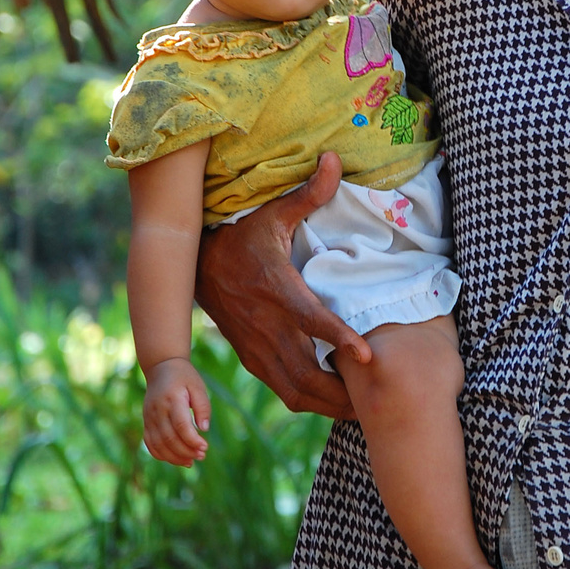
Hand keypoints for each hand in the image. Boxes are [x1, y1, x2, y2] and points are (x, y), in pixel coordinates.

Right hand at [143, 357, 210, 466]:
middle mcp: (157, 410)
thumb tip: (204, 429)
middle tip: (201, 455)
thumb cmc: (184, 377)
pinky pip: (150, 444)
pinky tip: (176, 459)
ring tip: (191, 461)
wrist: (162, 368)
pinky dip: (161, 455)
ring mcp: (149, 417)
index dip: (192, 440)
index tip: (205, 447)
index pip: (180, 425)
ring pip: (158, 445)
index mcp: (172, 399)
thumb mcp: (198, 386)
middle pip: (169, 438)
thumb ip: (203, 406)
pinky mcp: (146, 422)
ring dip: (175, 457)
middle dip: (186, 451)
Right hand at [195, 151, 368, 419]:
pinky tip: (335, 401)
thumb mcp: (271, 214)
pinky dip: (310, 401)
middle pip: (307, 373)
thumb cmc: (242, 236)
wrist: (192, 265)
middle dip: (342, 392)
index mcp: (276, 289)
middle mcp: (266, 326)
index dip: (339, 338)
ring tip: (363, 409)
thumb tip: (334, 159)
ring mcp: (257, 348)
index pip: (311, 320)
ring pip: (295, 391)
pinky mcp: (252, 359)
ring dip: (329, 404)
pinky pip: (283, 391)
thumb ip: (308, 194)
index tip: (368, 357)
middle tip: (377, 401)